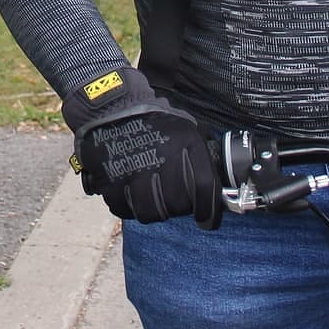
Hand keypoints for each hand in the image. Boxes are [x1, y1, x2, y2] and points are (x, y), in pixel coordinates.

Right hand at [63, 67, 221, 227]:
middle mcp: (162, 160)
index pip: (204, 188)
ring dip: (153, 209)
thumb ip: (202, 155)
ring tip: (151, 196)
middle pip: (178, 206)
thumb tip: (218, 186)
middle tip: (172, 196)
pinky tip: (130, 192)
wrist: (111, 107)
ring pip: (151, 213)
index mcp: (186, 144)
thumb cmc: (153, 120)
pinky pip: (124, 210)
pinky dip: (128, 206)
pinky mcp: (111, 182)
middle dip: (177, 206)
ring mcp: (134, 173)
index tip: (207, 221)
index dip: (209, 212)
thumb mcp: (186, 128)